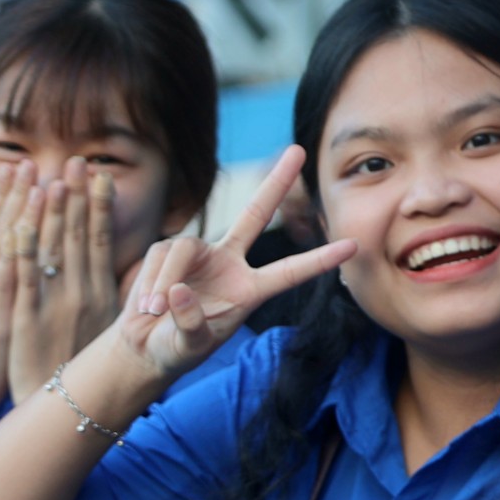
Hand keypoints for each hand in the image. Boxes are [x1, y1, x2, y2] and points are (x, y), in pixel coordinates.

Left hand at [8, 159, 120, 397]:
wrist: (65, 408)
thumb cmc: (84, 363)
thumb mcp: (110, 323)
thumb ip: (121, 287)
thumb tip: (143, 257)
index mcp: (102, 292)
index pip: (101, 239)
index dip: (99, 205)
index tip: (99, 174)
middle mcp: (82, 294)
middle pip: (78, 237)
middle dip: (76, 197)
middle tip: (76, 162)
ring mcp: (54, 307)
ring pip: (52, 252)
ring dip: (51, 215)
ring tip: (50, 180)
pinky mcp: (26, 321)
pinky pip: (24, 281)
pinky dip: (21, 252)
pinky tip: (17, 226)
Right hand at [107, 146, 355, 383]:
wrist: (145, 346)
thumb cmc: (176, 350)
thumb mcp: (188, 346)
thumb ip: (189, 324)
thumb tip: (179, 291)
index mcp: (250, 290)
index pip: (290, 272)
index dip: (320, 260)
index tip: (354, 245)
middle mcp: (230, 264)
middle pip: (255, 213)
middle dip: (275, 182)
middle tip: (298, 149)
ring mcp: (200, 254)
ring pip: (182, 249)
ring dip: (165, 281)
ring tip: (154, 312)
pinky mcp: (168, 252)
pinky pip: (159, 256)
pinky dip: (150, 282)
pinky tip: (147, 305)